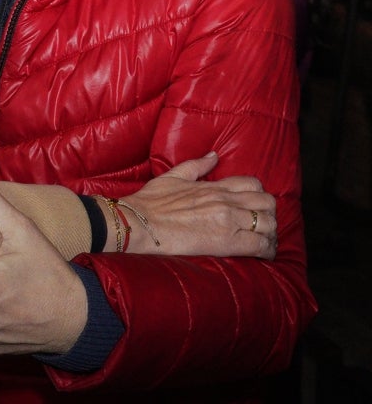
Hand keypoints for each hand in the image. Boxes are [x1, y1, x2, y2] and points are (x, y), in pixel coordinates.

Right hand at [116, 152, 276, 258]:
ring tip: (264, 241)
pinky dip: (267, 250)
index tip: (254, 207)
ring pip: (269, 223)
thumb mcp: (172, 176)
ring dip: (270, 233)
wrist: (138, 222)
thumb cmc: (149, 202)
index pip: (253, 185)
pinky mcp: (227, 242)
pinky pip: (260, 245)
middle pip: (267, 203)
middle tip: (262, 225)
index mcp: (214, 186)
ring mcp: (228, 220)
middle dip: (269, 214)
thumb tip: (214, 155)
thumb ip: (196, 165)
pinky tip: (263, 254)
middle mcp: (225, 201)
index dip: (259, 196)